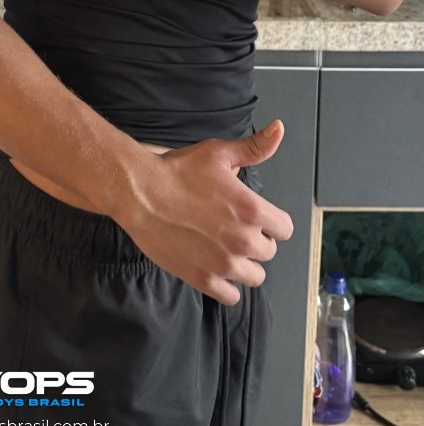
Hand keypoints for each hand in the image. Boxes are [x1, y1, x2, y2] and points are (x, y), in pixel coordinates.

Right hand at [112, 120, 293, 304]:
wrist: (140, 192)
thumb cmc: (178, 171)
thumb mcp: (218, 153)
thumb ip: (254, 147)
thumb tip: (279, 129)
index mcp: (251, 209)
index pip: (285, 229)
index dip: (272, 221)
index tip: (257, 217)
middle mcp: (243, 240)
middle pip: (269, 252)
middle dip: (256, 240)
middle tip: (234, 228)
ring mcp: (223, 264)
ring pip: (254, 276)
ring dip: (245, 264)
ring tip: (226, 249)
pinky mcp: (203, 279)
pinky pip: (231, 297)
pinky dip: (227, 287)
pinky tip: (216, 269)